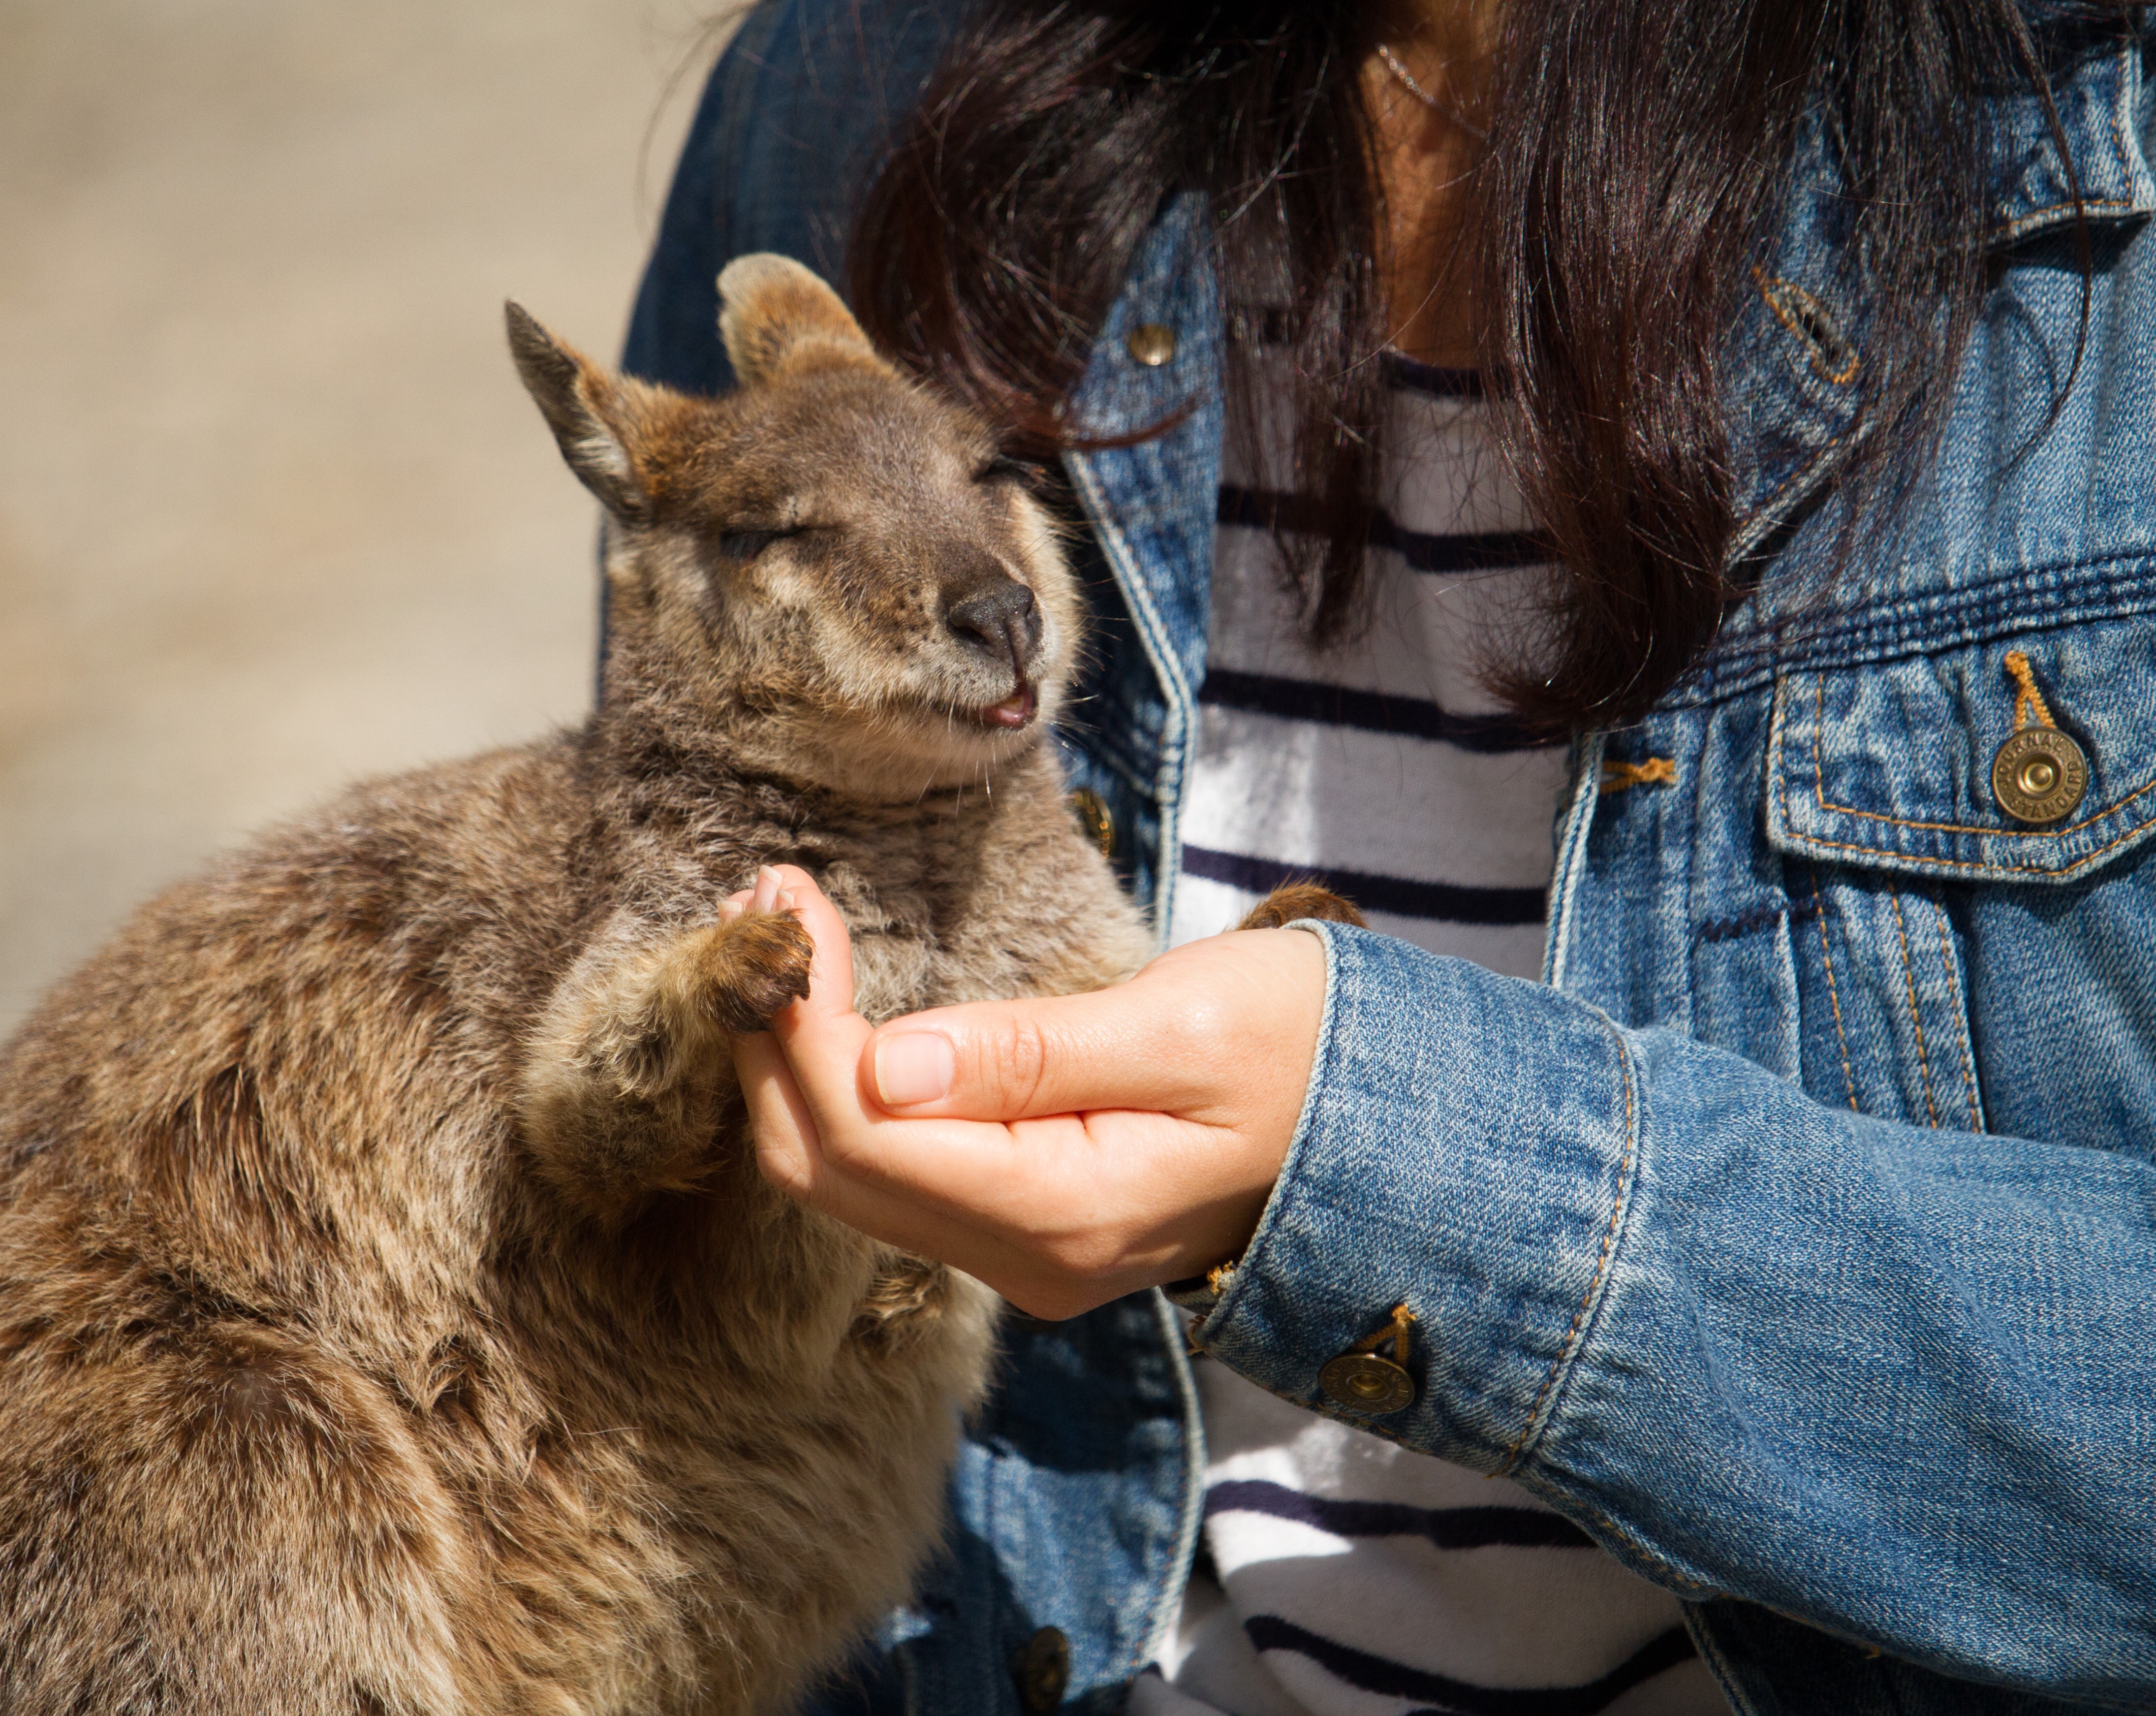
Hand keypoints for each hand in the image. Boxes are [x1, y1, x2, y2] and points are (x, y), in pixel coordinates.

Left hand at [717, 866, 1329, 1318]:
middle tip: (756, 897)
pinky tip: (835, 1008)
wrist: (1398, 1126)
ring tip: (781, 932)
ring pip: (849, 1175)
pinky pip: (894, 1171)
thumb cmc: (1312, 1053)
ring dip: (796, 1057)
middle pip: (830, 1165)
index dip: (797, 1016)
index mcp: (1061, 1214)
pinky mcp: (1028, 1224)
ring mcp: (1025, 1255)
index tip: (780, 894)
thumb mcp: (1184, 1028)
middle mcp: (1027, 1260)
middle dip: (772, 1035)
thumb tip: (887, 1064)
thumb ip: (1031, 1054)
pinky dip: (845, 1085)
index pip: (863, 1128)